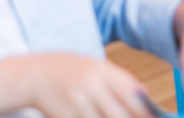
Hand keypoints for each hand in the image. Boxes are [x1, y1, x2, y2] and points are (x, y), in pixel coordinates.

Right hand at [0, 53, 153, 117]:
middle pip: (120, 115)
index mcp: (103, 70)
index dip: (147, 112)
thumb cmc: (74, 72)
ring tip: (109, 116)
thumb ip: (121, 84)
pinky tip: (94, 117)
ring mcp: (75, 103)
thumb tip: (148, 104)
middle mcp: (90, 86)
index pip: (133, 94)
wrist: (35, 74)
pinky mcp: (63, 116)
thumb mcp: (99, 69)